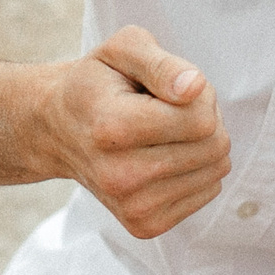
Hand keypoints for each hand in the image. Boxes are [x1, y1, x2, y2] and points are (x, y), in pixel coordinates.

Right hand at [35, 26, 230, 237]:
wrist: (59, 130)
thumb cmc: (97, 83)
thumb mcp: (122, 49)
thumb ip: (160, 63)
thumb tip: (195, 87)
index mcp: (112, 129)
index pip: (201, 119)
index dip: (199, 94)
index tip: (169, 89)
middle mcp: (120, 176)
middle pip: (213, 146)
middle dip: (203, 118)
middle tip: (167, 109)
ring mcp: (133, 207)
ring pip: (216, 169)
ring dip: (201, 144)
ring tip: (163, 133)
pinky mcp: (146, 225)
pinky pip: (209, 190)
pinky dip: (196, 170)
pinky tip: (163, 157)